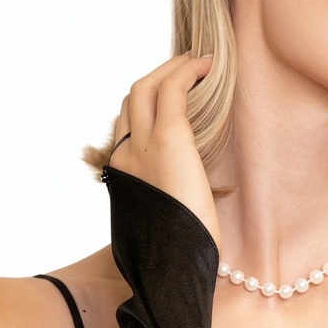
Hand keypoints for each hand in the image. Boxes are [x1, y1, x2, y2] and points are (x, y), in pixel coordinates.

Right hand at [109, 53, 220, 248]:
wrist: (174, 267)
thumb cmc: (178, 248)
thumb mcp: (163, 213)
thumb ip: (164, 189)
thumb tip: (186, 178)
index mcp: (122, 171)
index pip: (126, 121)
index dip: (147, 99)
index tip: (171, 89)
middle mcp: (125, 154)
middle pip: (132, 96)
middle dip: (156, 74)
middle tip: (184, 64)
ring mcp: (143, 145)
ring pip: (146, 87)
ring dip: (171, 68)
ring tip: (196, 61)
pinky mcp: (169, 140)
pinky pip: (173, 91)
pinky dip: (187, 72)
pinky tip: (206, 66)